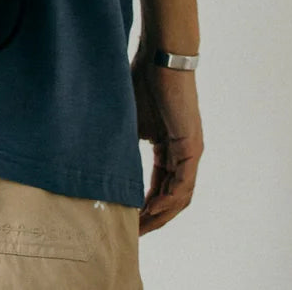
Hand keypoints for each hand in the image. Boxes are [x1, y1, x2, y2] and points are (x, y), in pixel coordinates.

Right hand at [130, 41, 204, 233]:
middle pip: (170, 198)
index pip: (158, 186)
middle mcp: (182, 154)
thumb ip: (123, 143)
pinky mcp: (192, 146)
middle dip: (152, 218)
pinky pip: (183, 183)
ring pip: (178, 196)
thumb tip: (100, 163)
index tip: (128, 221)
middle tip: (133, 234)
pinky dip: (168, 200)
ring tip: (141, 227)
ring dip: (161, 214)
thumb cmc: (142, 81)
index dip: (145, 206)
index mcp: (167, 148)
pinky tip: (152, 208)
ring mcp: (189, 151)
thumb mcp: (128, 121)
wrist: (160, 58)